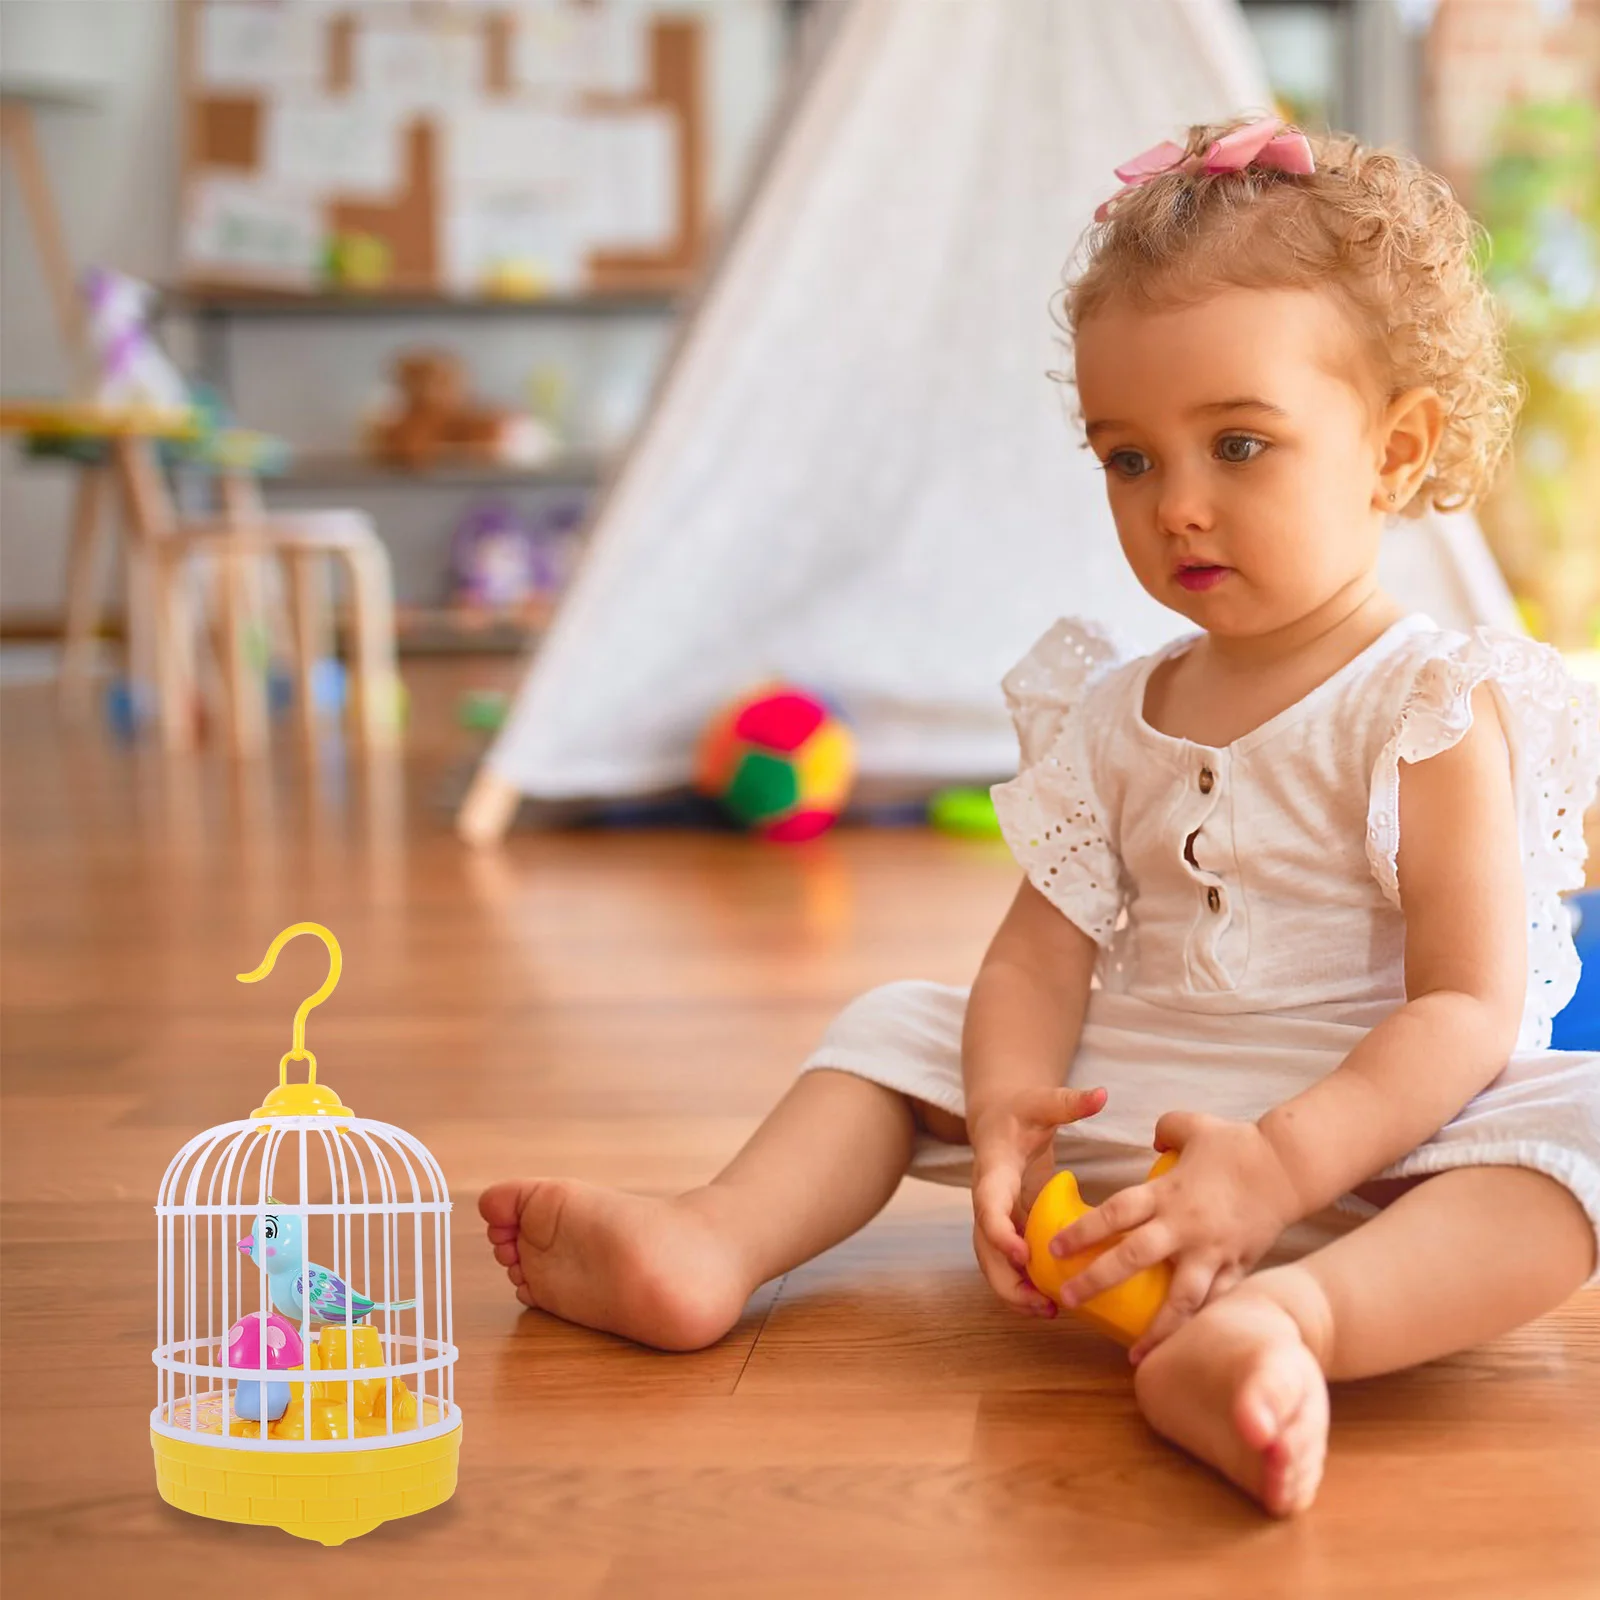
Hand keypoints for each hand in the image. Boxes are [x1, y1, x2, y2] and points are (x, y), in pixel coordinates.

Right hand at [968, 1085, 1106, 1317]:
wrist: (999, 1118)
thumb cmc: (1021, 1111)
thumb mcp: (1043, 1101)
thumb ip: (1069, 1101)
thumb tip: (1101, 1094)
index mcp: (992, 1171)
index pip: (986, 1205)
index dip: (999, 1232)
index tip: (1023, 1253)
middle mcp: (987, 1199)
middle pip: (984, 1247)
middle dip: (1006, 1278)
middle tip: (1039, 1301)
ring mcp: (995, 1217)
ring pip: (992, 1262)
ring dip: (1013, 1290)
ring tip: (1047, 1311)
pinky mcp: (1009, 1227)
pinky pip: (1008, 1262)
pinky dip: (1022, 1284)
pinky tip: (1050, 1302)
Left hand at [1046, 1110, 1302, 1361]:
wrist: (1288, 1166)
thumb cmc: (1237, 1144)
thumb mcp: (1192, 1126)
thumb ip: (1165, 1130)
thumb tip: (1152, 1140)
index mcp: (1167, 1193)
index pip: (1115, 1212)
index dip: (1083, 1230)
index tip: (1054, 1248)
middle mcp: (1185, 1226)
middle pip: (1133, 1257)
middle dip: (1097, 1280)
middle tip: (1067, 1299)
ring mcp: (1212, 1251)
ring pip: (1180, 1298)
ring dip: (1156, 1329)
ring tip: (1134, 1356)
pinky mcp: (1238, 1267)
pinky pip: (1216, 1303)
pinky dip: (1199, 1326)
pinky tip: (1185, 1349)